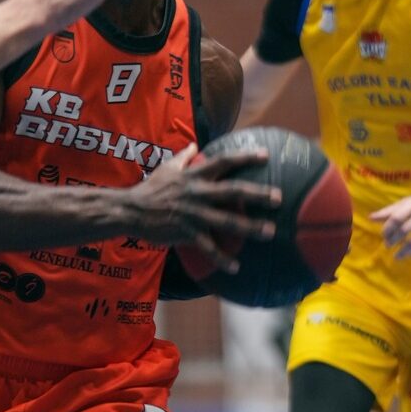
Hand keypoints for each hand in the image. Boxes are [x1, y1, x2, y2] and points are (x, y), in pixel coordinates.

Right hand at [127, 144, 279, 272]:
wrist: (131, 211)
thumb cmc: (151, 188)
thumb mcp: (167, 168)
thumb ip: (184, 156)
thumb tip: (194, 144)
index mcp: (194, 175)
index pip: (224, 161)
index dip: (245, 157)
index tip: (266, 156)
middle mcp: (197, 192)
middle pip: (233, 191)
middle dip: (258, 194)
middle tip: (278, 198)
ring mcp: (193, 214)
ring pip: (226, 221)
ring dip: (250, 227)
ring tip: (269, 231)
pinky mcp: (186, 232)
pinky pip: (208, 247)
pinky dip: (222, 259)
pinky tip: (235, 267)